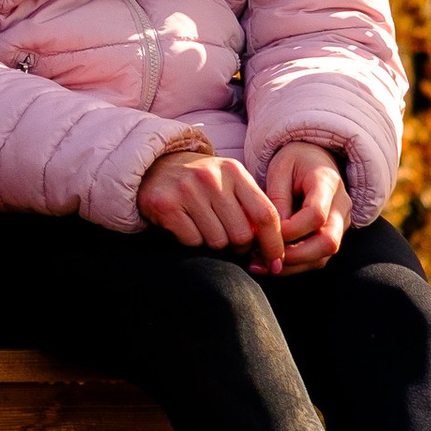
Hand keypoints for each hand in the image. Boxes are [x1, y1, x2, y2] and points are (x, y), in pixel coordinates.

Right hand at [136, 149, 282, 266]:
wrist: (154, 166)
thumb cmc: (201, 182)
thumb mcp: (229, 182)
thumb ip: (251, 207)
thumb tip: (274, 247)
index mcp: (234, 171)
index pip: (265, 214)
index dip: (274, 244)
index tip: (276, 264)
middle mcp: (211, 177)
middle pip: (241, 234)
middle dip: (240, 248)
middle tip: (232, 245)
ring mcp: (187, 189)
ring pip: (217, 241)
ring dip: (214, 244)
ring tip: (204, 228)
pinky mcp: (166, 204)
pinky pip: (192, 241)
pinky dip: (192, 241)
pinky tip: (186, 226)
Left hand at [265, 140, 350, 274]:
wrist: (315, 159)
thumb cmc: (294, 161)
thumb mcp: (280, 168)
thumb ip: (277, 198)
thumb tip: (273, 232)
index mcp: (328, 183)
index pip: (316, 215)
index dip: (291, 229)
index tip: (267, 231)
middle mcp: (341, 206)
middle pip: (328, 242)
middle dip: (295, 256)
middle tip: (265, 257)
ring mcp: (340, 223)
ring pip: (324, 256)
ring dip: (292, 266)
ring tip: (260, 264)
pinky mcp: (332, 236)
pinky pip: (317, 258)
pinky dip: (294, 266)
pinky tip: (269, 264)